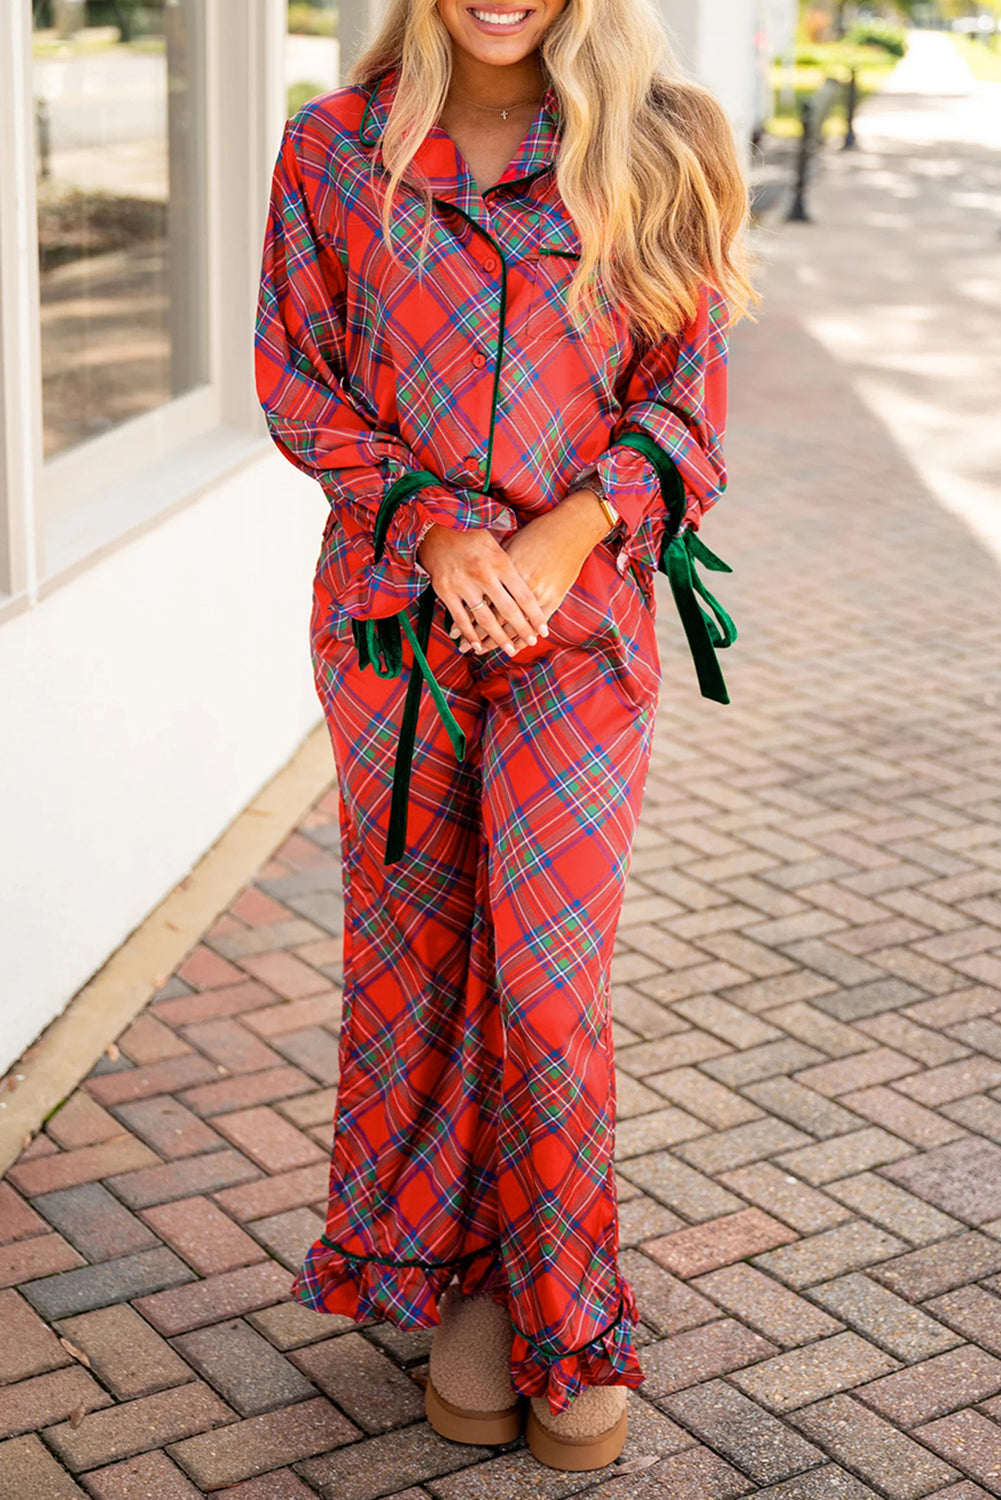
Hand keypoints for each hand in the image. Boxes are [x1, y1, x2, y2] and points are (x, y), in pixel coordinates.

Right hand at [417, 523, 548, 656]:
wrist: (435, 524)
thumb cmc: (471, 532)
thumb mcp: (497, 540)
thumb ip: (512, 560)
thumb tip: (533, 579)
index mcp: (500, 561)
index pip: (523, 595)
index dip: (535, 615)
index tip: (544, 630)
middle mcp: (483, 574)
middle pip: (508, 610)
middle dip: (522, 630)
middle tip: (533, 642)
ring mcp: (463, 584)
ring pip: (485, 618)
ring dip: (498, 638)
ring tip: (510, 650)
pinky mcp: (445, 591)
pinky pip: (460, 618)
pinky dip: (469, 634)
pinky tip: (479, 646)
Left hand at [450, 488, 611, 655]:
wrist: (570, 529)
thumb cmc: (536, 534)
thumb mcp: (509, 546)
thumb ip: (493, 569)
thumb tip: (474, 587)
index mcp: (502, 568)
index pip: (479, 600)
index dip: (466, 619)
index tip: (454, 633)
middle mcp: (517, 583)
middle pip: (492, 616)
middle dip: (477, 635)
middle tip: (463, 648)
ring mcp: (537, 592)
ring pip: (512, 624)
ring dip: (498, 641)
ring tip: (482, 651)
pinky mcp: (553, 597)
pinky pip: (534, 624)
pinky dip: (522, 636)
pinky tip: (513, 647)